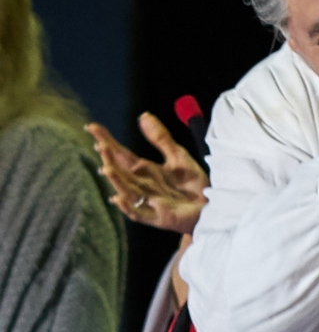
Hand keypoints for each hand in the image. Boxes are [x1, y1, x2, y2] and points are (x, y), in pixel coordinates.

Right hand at [86, 113, 209, 233]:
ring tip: (106, 168)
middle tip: (100, 145)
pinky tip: (118, 199)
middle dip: (109, 160)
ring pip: (127, 191)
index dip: (106, 140)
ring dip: (116, 180)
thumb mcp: (177, 156)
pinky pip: (139, 213)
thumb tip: (143, 115)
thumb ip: (160, 138)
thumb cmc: (192, 184)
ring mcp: (147, 202)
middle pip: (121, 171)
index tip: (92, 127)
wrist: (212, 206)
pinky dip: (128, 207)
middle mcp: (141, 185)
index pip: (121, 154)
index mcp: (144, 170)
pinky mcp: (158, 217)